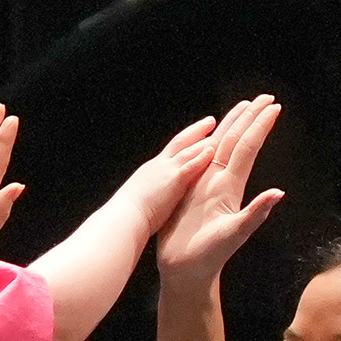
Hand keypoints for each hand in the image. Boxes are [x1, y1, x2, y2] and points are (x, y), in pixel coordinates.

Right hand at [105, 115, 224, 237]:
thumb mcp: (138, 198)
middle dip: (195, 131)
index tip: (194, 135)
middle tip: (209, 122)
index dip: (183, 142)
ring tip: (217, 132)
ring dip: (203, 140)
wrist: (123, 218)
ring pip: (187, 149)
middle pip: (179, 141)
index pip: (170, 152)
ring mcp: (166, 171)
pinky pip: (191, 164)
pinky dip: (202, 156)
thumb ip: (148, 194)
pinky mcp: (174, 180)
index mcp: (150, 171)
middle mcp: (158, 166)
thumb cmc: (128, 216)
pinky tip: (213, 149)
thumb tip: (149, 198)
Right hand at [156, 94, 285, 287]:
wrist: (187, 272)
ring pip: (220, 148)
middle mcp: (220, 182)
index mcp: (230, 187)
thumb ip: (256, 212)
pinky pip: (199, 161)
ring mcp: (205, 186)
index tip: (272, 107)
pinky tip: (210, 137)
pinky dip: (206, 145)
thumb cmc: (209, 256)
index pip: (247, 149)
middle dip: (249, 119)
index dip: (259, 127)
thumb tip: (279, 193)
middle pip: (236, 142)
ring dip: (232, 127)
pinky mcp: (189, 193)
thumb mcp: (235, 234)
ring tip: (242, 107)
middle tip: (264, 97)